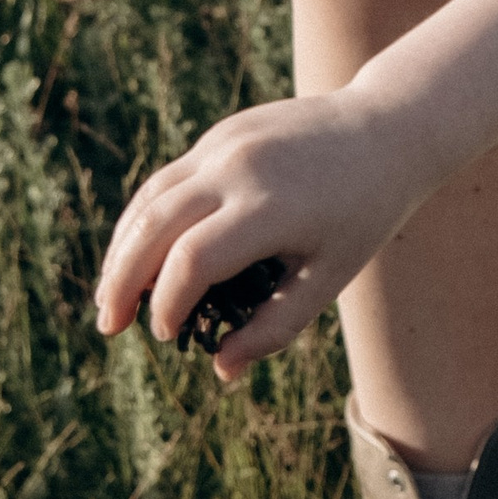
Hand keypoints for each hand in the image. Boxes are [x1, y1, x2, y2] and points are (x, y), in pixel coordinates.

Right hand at [94, 90, 422, 381]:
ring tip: (112, 296)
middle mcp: (238, 168)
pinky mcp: (221, 134)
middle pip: (154, 226)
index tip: (167, 335)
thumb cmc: (364, 213)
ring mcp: (224, 144)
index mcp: (270, 207)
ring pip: (152, 199)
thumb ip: (276, 325)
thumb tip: (222, 369)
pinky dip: (145, 219)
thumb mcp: (331, 275)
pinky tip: (139, 254)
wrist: (388, 129)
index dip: (169, 304)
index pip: (193, 260)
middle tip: (109, 326)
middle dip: (123, 281)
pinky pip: (168, 180)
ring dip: (123, 248)